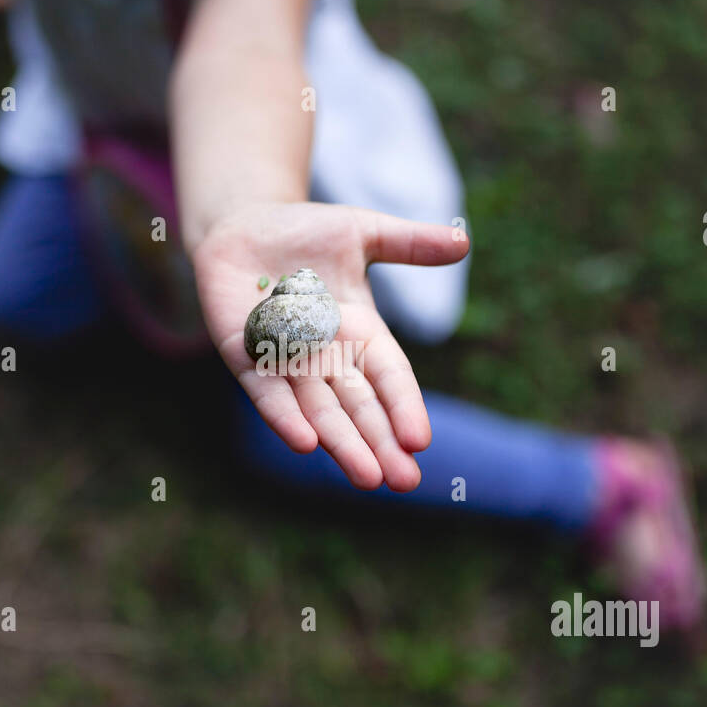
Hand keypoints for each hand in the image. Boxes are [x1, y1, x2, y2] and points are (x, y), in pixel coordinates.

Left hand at [191, 202, 468, 490]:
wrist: (242, 223)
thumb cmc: (306, 231)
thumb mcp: (364, 232)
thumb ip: (410, 243)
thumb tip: (464, 242)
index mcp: (361, 333)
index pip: (389, 377)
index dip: (404, 407)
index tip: (421, 440)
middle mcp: (327, 357)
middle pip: (359, 408)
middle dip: (380, 444)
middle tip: (404, 483)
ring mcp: (286, 361)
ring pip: (319, 411)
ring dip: (342, 444)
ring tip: (366, 479)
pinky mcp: (245, 356)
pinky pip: (267, 393)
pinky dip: (285, 417)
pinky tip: (305, 444)